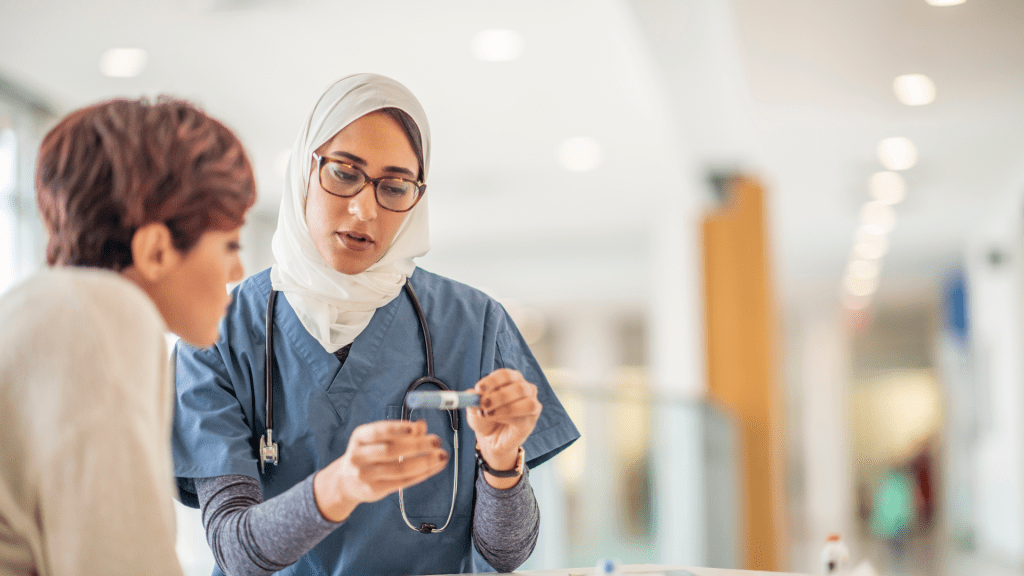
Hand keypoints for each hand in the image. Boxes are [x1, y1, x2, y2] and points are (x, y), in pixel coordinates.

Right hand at [313, 419, 447, 521]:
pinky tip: (435, 467)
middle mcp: (359, 456)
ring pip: (400, 469)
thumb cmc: (369, 454)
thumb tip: (422, 425)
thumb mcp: (379, 439)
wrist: (347, 481)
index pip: (379, 431)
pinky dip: (422, 474)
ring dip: (425, 462)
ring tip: (442, 455)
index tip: (417, 427)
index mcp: (359, 437)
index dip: (398, 428)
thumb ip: (401, 431)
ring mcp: (365, 475)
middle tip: (437, 440)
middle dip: (417, 445)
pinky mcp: (375, 490)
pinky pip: (403, 482)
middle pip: (391, 451)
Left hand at [466, 368, 542, 487]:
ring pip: (526, 400)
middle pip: (517, 386)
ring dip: (505, 408)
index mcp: (510, 379)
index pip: (505, 375)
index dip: (492, 381)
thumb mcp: (474, 408)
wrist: (491, 438)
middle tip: (483, 404)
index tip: (478, 389)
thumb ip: (473, 401)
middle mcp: (524, 388)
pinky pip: (526, 414)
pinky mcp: (532, 418)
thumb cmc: (485, 418)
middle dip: (498, 396)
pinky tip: (499, 420)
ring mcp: (531, 402)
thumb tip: (471, 394)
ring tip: (489, 414)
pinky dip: (510, 417)